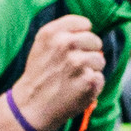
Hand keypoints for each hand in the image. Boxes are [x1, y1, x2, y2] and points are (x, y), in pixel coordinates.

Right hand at [11, 13, 108, 128]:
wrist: (30, 107)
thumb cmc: (39, 75)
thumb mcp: (42, 45)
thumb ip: (63, 32)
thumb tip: (89, 29)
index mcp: (52, 33)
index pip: (84, 24)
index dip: (82, 36)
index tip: (74, 47)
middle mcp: (65, 44)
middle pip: (95, 41)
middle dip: (88, 53)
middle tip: (72, 67)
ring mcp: (78, 62)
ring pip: (100, 60)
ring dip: (91, 70)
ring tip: (72, 79)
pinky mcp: (88, 80)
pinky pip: (100, 78)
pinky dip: (91, 86)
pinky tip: (76, 90)